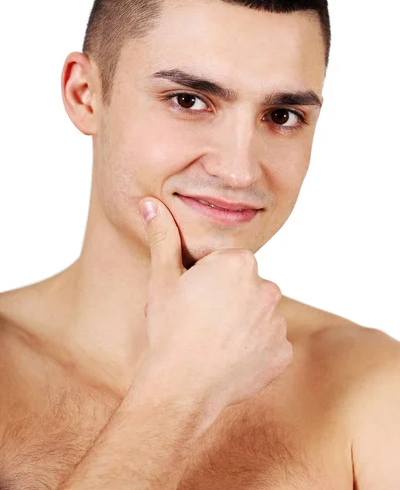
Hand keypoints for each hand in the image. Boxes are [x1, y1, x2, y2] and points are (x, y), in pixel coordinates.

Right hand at [137, 196, 292, 413]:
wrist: (181, 385)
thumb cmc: (169, 328)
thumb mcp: (162, 277)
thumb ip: (162, 235)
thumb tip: (149, 201)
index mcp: (240, 263)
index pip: (230, 265)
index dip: (209, 282)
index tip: (194, 299)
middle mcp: (268, 288)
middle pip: (247, 289)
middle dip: (229, 301)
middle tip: (201, 321)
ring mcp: (278, 324)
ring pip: (259, 317)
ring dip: (243, 326)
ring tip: (214, 343)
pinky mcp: (282, 354)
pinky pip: (269, 346)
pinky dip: (255, 352)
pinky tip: (230, 360)